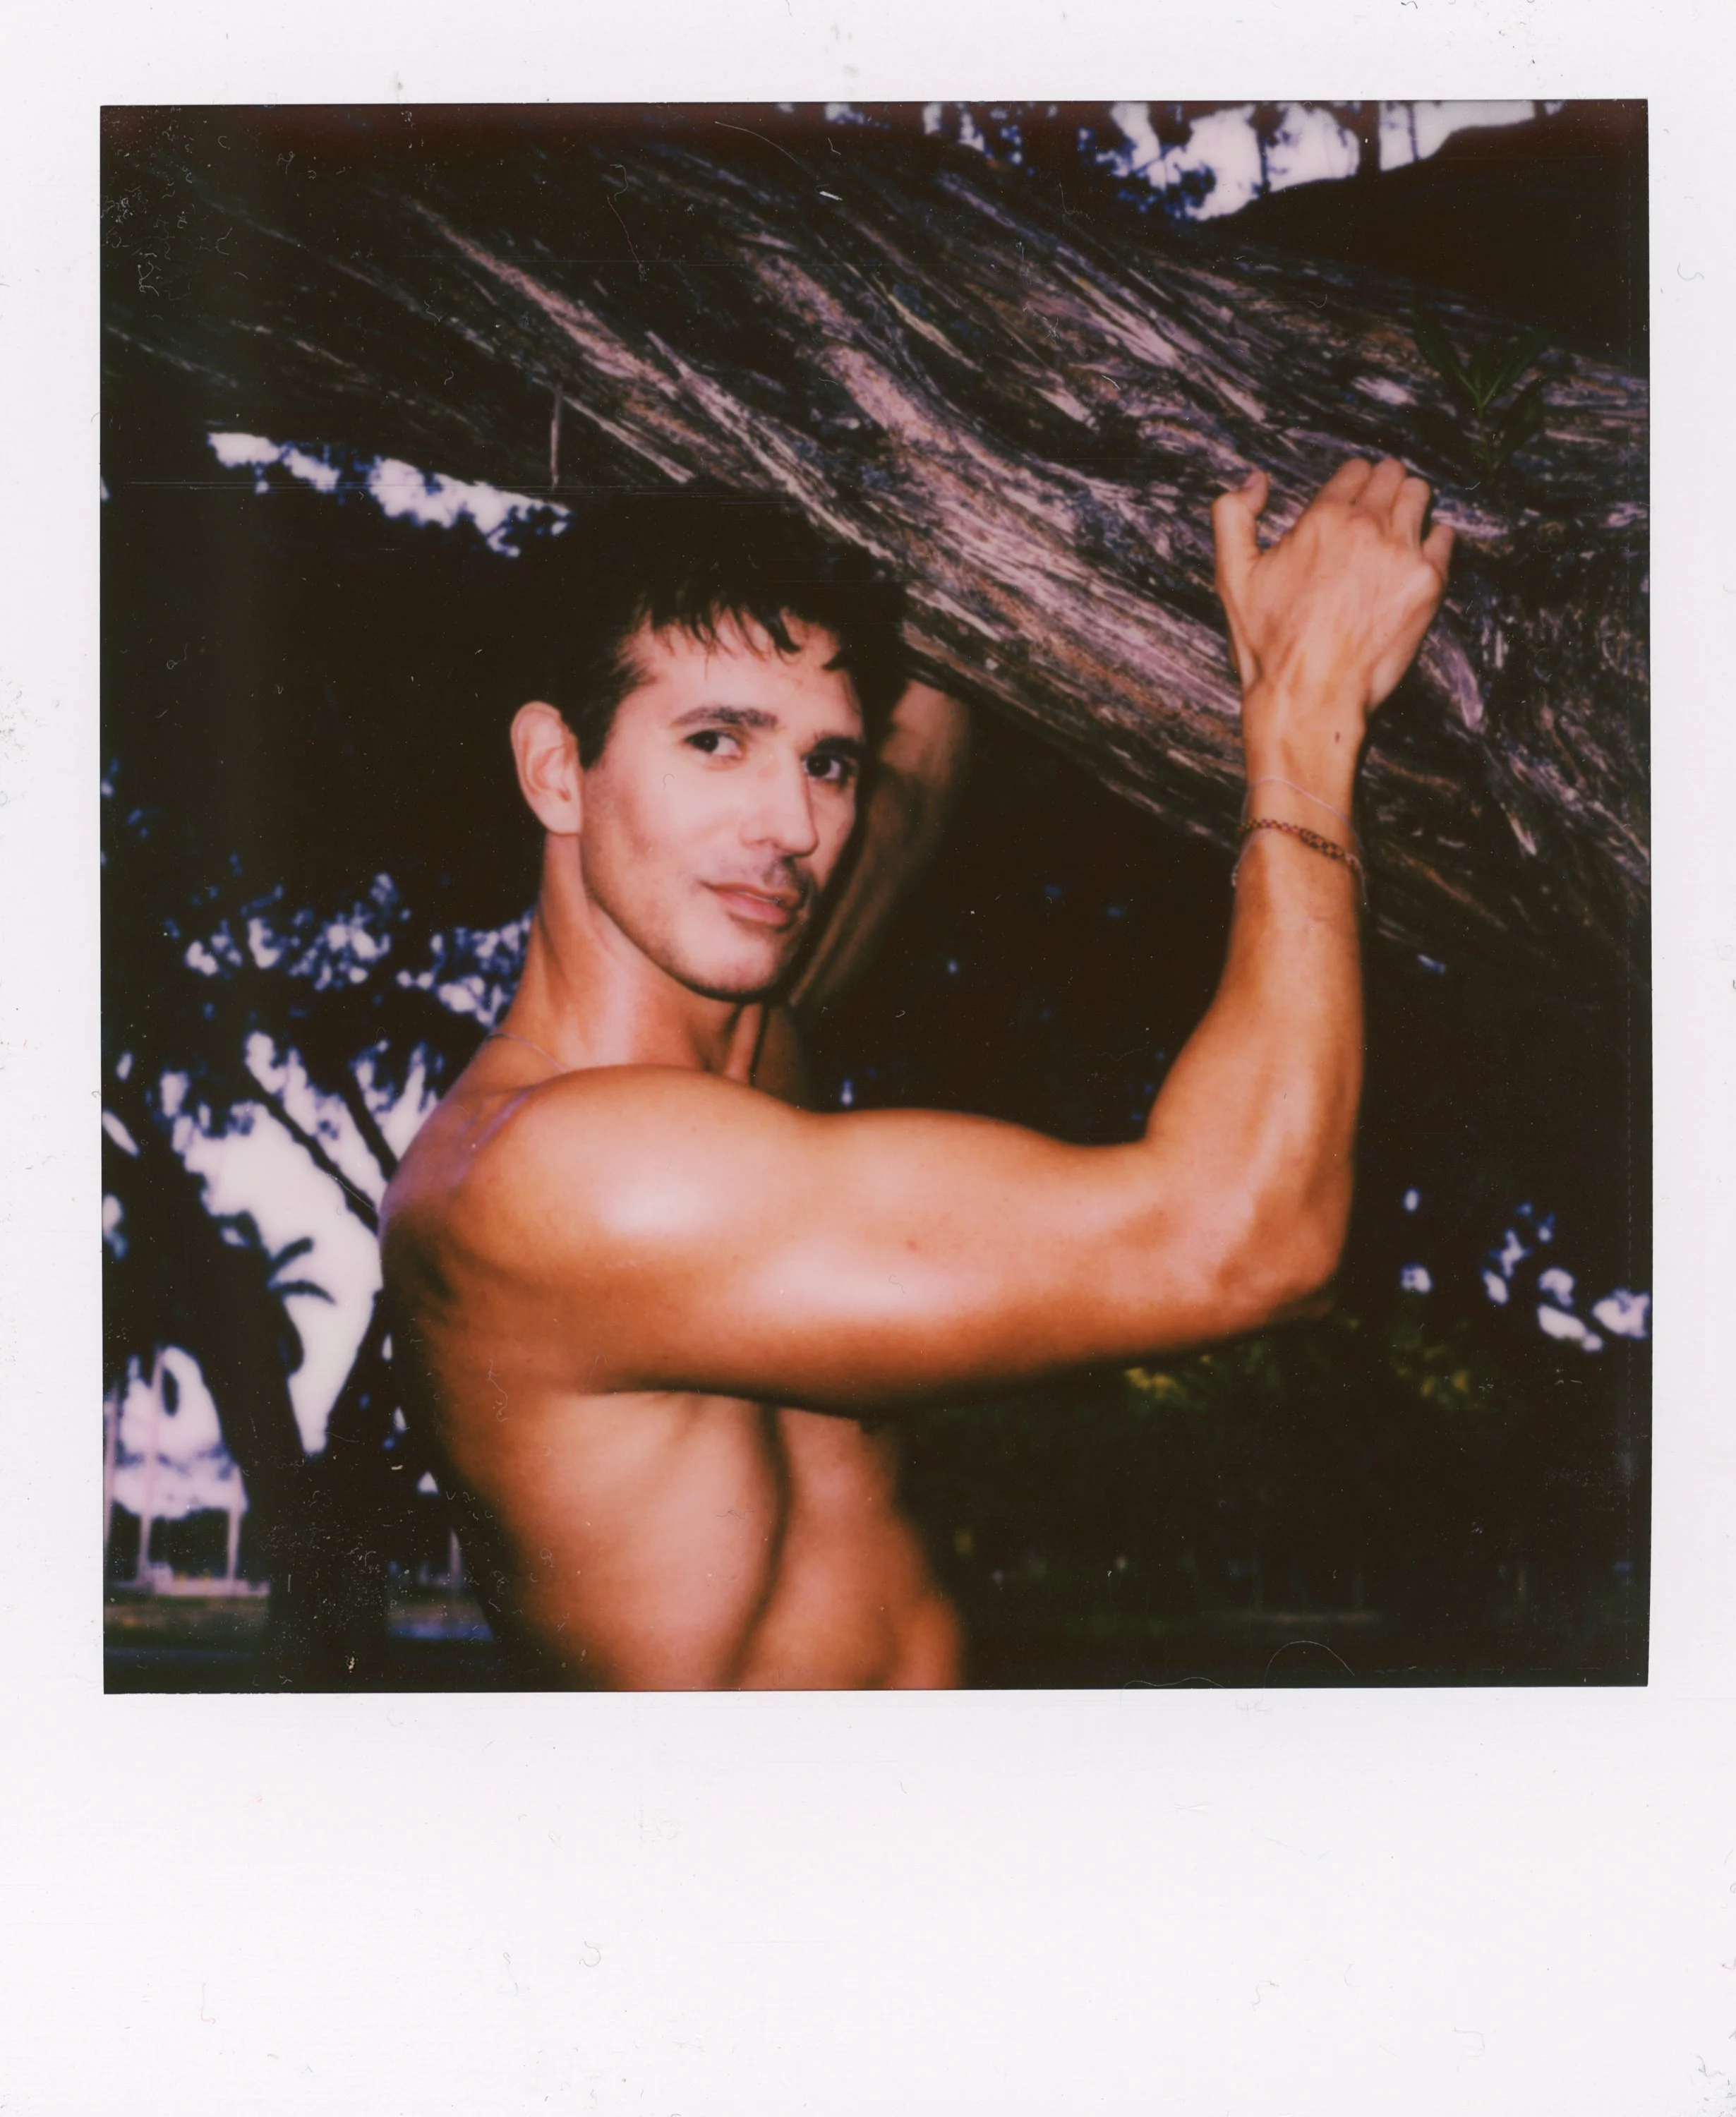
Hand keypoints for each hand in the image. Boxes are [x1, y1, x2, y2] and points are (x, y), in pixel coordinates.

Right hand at [1212, 457, 1453, 783]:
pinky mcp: (1428, 582)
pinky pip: (1445, 536)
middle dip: (1384, 485)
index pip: (1356, 471)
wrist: (1308, 697)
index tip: (1353, 498)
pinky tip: (1416, 557)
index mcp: (1322, 518)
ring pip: (1420, 496)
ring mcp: (1402, 552)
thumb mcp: (1232, 576)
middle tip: (1377, 509)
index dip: (1354, 481)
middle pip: (1393, 475)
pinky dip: (1434, 539)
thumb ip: (1232, 516)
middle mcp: (1367, 527)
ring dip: (1410, 504)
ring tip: (1397, 529)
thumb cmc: (1269, 645)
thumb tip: (1256, 480)